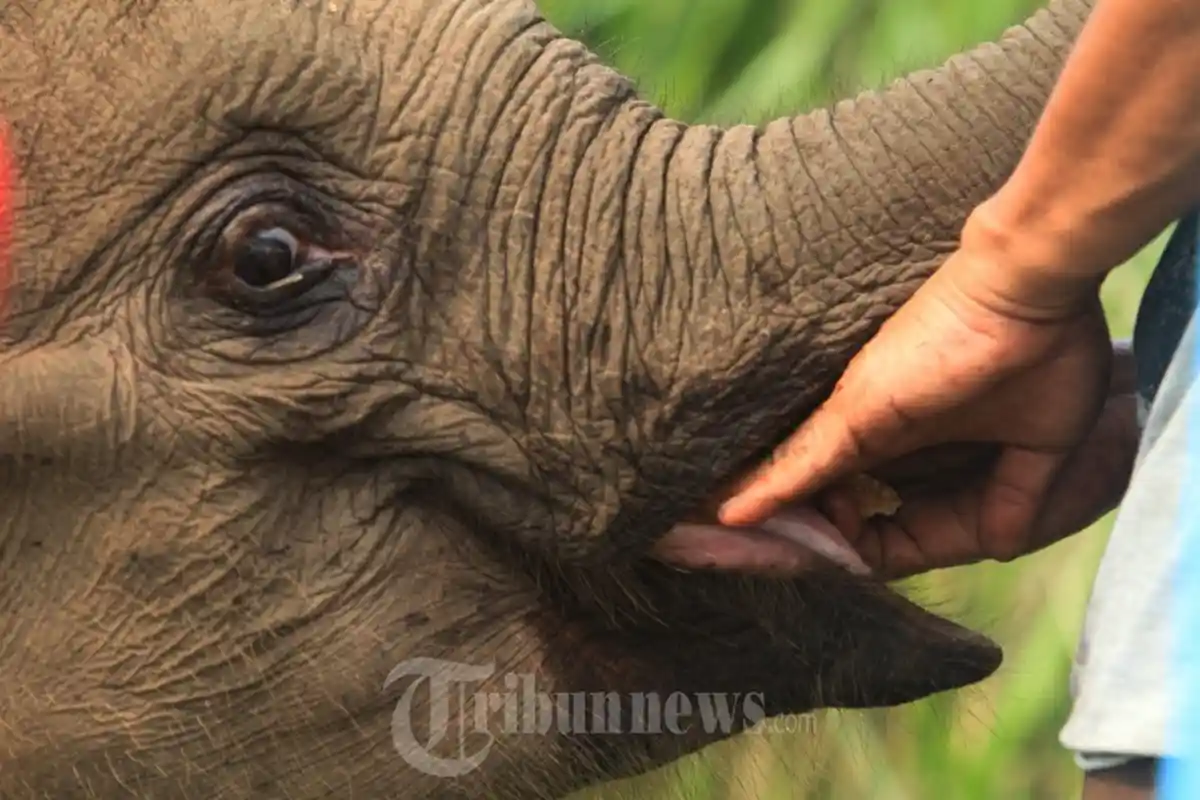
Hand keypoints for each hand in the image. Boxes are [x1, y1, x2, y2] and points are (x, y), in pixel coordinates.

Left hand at [717, 244, 1137, 577]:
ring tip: (732, 555)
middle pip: (828, 511)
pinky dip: (767, 494)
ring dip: (774, 529)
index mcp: (922, 451)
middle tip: (761, 564)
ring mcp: (863, 426)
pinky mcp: (855, 411)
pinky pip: (799, 464)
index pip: (883, 528)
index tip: (858, 567)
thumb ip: (1013, 498)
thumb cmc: (1046, 351)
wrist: (1037, 289)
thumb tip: (1004, 545)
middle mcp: (882, 442)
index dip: (871, 556)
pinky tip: (730, 520)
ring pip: (801, 492)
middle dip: (801, 546)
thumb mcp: (1039, 446)